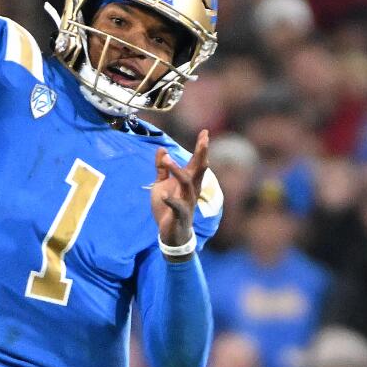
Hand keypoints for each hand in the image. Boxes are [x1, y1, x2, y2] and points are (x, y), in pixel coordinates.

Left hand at [151, 127, 211, 247]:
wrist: (171, 235)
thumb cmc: (168, 209)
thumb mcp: (162, 185)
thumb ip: (162, 168)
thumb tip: (162, 149)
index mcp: (188, 182)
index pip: (196, 162)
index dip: (201, 147)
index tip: (205, 132)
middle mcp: (191, 190)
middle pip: (199, 169)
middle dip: (201, 154)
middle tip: (204, 139)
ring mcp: (187, 202)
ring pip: (187, 184)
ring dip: (177, 171)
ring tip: (167, 160)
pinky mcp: (180, 215)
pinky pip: (177, 206)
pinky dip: (171, 201)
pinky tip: (164, 196)